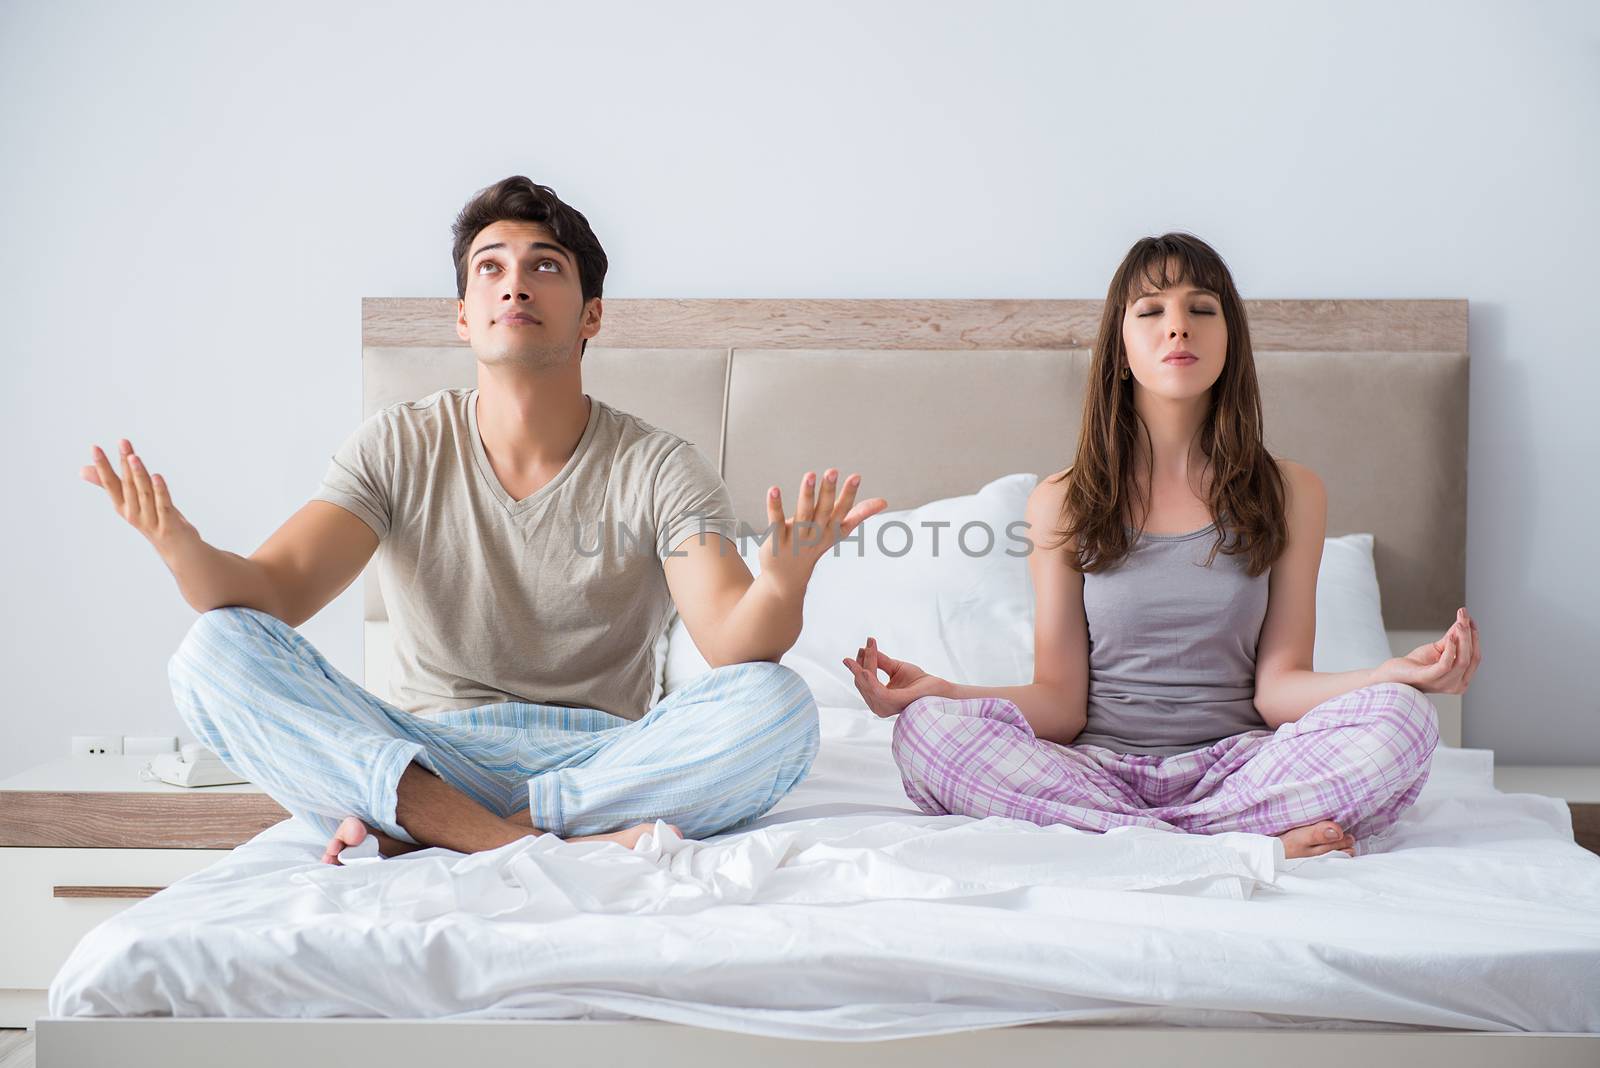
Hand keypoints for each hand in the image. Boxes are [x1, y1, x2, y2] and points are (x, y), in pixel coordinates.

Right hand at [80, 438, 199, 558]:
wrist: (177, 549)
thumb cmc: (153, 520)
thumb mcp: (131, 502)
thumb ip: (110, 484)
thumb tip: (82, 470)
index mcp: (123, 507)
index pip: (110, 483)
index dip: (102, 466)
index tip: (95, 447)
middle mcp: (133, 514)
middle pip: (128, 485)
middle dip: (124, 463)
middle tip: (122, 442)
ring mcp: (150, 520)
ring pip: (143, 493)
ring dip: (139, 474)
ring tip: (134, 457)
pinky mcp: (168, 525)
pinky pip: (163, 505)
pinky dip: (160, 491)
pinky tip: (157, 476)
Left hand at [759, 468, 886, 594]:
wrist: (788, 578)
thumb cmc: (814, 546)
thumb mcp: (837, 531)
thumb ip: (858, 514)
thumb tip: (884, 502)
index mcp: (831, 530)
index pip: (842, 511)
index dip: (849, 494)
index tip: (856, 476)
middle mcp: (815, 534)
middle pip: (823, 510)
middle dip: (828, 491)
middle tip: (832, 471)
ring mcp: (796, 538)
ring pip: (803, 514)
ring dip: (807, 494)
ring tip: (810, 475)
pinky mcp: (777, 541)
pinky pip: (776, 522)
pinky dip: (775, 506)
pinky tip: (774, 490)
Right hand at [842, 636, 945, 717]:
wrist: (938, 688)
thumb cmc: (919, 682)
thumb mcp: (896, 668)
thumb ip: (880, 662)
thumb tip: (864, 650)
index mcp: (879, 699)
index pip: (864, 681)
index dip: (860, 665)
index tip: (862, 647)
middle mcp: (880, 706)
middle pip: (862, 682)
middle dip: (860, 664)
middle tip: (863, 646)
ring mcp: (886, 706)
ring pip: (867, 684)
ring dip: (865, 666)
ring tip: (864, 650)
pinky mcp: (895, 702)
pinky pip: (877, 691)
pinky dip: (869, 681)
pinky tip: (865, 671)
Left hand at [1378, 606, 1479, 694]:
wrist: (1394, 673)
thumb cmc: (1416, 664)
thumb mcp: (1438, 649)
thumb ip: (1452, 638)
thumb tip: (1464, 622)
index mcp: (1461, 679)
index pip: (1474, 657)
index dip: (1474, 638)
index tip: (1471, 620)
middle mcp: (1456, 685)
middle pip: (1471, 658)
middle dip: (1469, 635)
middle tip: (1464, 616)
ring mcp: (1443, 684)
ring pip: (1462, 660)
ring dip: (1462, 639)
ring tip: (1460, 623)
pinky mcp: (1428, 678)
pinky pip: (1446, 665)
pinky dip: (1450, 649)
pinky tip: (1451, 637)